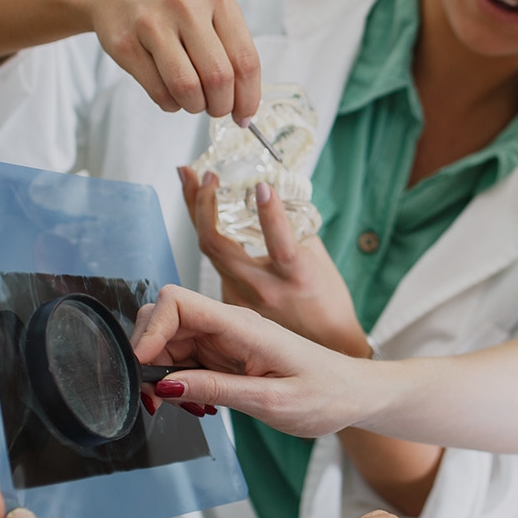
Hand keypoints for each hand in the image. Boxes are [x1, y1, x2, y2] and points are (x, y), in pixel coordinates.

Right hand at [80, 0, 261, 123]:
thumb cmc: (171, 4)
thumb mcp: (209, 9)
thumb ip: (231, 49)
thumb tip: (245, 105)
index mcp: (218, 0)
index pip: (245, 61)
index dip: (248, 98)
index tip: (244, 115)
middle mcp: (186, 7)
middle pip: (218, 78)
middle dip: (221, 106)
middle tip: (216, 109)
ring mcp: (152, 24)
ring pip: (187, 88)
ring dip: (194, 106)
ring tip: (193, 100)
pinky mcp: (125, 44)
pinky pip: (158, 91)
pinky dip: (170, 103)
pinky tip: (170, 93)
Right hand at [129, 285, 373, 436]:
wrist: (354, 393)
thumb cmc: (326, 394)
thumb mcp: (272, 402)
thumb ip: (217, 390)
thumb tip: (166, 384)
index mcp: (243, 326)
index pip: (177, 302)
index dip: (150, 330)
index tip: (143, 370)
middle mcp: (230, 325)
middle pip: (164, 318)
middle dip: (148, 356)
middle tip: (157, 399)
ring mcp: (226, 338)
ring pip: (170, 341)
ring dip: (163, 374)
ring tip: (189, 408)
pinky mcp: (226, 354)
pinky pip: (187, 359)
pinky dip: (181, 382)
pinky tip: (201, 405)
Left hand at [180, 166, 371, 357]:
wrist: (325, 343)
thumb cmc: (327, 300)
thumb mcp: (319, 260)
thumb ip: (293, 230)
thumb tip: (267, 200)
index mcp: (296, 277)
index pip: (279, 244)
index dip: (270, 214)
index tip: (261, 186)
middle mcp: (264, 290)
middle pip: (216, 246)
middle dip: (201, 204)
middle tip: (198, 174)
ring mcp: (242, 299)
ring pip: (209, 252)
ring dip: (198, 214)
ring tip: (191, 183)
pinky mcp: (232, 303)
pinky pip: (216, 264)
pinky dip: (211, 237)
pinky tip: (206, 216)